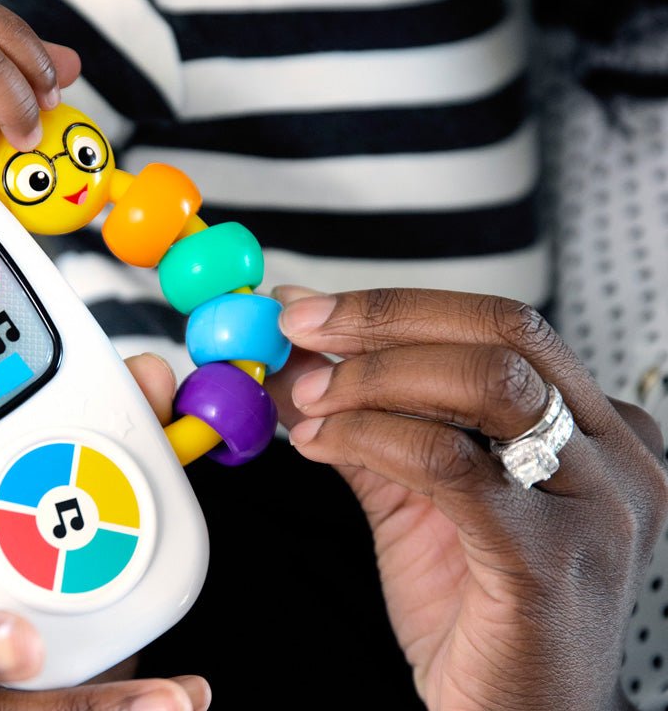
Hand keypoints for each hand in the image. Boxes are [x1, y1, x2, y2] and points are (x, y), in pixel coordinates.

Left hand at [272, 286, 667, 710]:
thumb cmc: (474, 606)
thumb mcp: (414, 489)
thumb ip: (365, 413)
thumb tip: (297, 347)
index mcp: (594, 425)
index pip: (499, 323)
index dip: (393, 305)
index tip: (310, 310)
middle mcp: (614, 454)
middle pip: (503, 331)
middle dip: (382, 318)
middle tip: (300, 330)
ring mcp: (596, 505)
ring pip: (485, 383)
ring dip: (372, 376)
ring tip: (308, 398)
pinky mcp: (552, 559)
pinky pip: (450, 463)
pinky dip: (369, 435)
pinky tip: (320, 443)